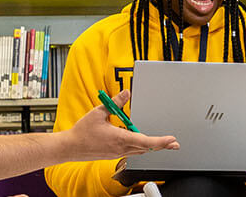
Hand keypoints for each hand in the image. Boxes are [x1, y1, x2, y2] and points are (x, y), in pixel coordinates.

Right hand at [64, 90, 179, 159]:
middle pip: (147, 148)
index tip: (171, 139)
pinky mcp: (114, 154)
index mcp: (120, 138)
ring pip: (140, 151)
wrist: (70, 147)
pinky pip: (132, 151)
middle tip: (175, 143)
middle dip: (162, 145)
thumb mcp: (99, 112)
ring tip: (164, 143)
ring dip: (152, 147)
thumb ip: (115, 102)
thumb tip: (127, 92)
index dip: (160, 141)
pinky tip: (144, 144)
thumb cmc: (82, 132)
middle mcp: (121, 148)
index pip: (145, 141)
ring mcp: (118, 153)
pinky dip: (141, 147)